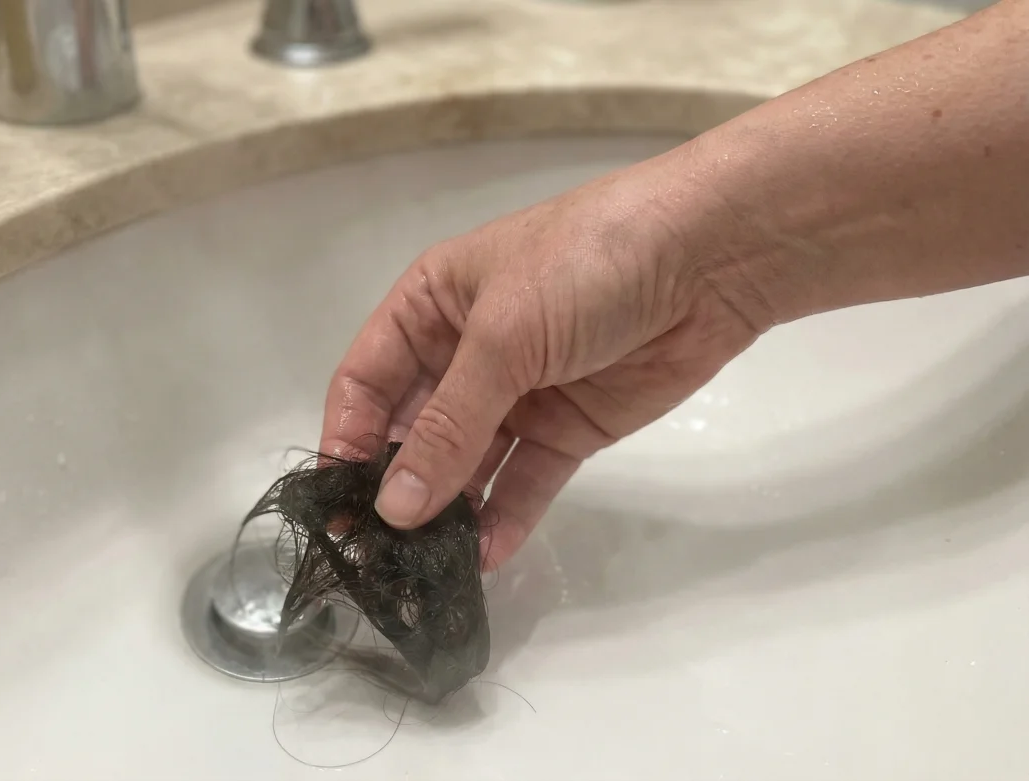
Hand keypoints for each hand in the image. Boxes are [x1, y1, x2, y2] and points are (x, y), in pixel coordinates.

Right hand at [319, 150, 764, 568]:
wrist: (711, 258)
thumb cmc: (584, 267)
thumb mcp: (502, 338)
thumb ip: (447, 428)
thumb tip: (393, 508)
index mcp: (430, 307)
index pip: (366, 380)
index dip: (347, 438)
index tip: (336, 502)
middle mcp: (463, 353)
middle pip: (411, 430)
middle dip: (395, 488)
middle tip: (376, 553)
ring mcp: (516, 395)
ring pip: (466, 465)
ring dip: (447, 513)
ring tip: (425, 567)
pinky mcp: (567, 429)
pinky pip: (523, 480)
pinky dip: (505, 517)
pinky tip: (485, 557)